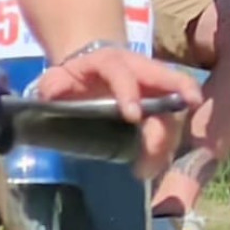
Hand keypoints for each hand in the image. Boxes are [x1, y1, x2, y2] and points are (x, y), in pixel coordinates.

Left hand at [33, 45, 200, 179]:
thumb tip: (54, 93)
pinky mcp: (160, 107)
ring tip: (151, 167)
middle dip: (177, 104)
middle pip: (171, 81)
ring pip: (174, 107)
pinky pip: (170, 123)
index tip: (134, 117)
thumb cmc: (73, 76)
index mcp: (113, 61)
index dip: (130, 92)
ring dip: (168, 137)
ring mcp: (156, 89)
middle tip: (161, 147)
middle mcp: (143, 72)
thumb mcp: (56, 77)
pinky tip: (154, 165)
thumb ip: (53, 84)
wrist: (91, 69)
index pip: (125, 73)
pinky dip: (166, 145)